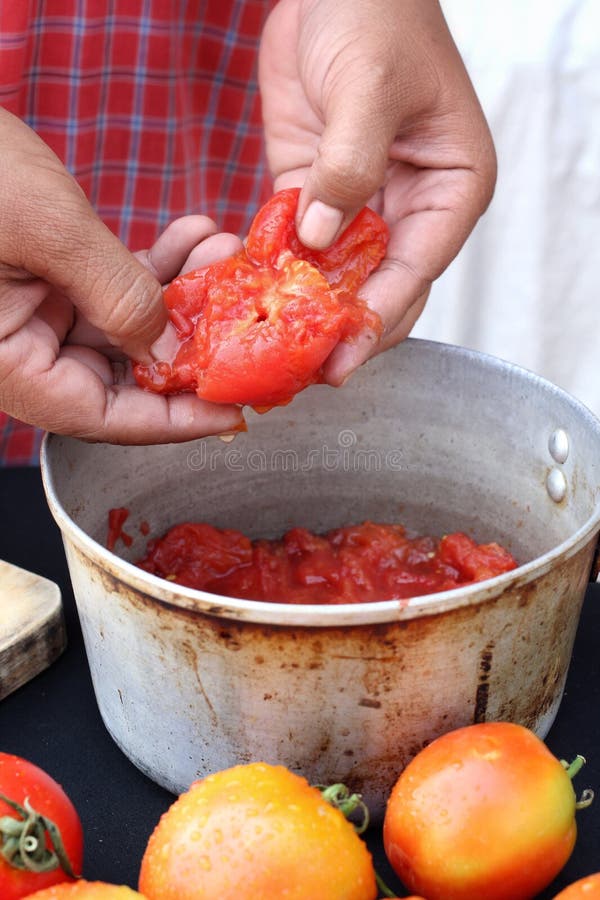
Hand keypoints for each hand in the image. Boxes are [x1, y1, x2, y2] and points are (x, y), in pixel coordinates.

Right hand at [0, 109, 243, 442]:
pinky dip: (149, 265)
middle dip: (188, 340)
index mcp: (5, 366)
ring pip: (122, 328)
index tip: (231, 410)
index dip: (173, 420)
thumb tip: (170, 352)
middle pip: (120, 376)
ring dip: (178, 293)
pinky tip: (191, 235)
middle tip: (239, 309)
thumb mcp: (48, 231)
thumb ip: (117, 296)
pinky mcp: (39, 280)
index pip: (102, 418)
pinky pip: (106, 289)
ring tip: (223, 254)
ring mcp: (29, 315)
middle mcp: (18, 351)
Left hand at [259, 0, 496, 382]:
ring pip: (337, 277)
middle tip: (303, 370)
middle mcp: (409, 206)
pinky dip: (277, 274)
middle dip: (344, 329)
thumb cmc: (376, 14)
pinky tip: (252, 302)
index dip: (380, 318)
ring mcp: (360, 205)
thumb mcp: (369, 89)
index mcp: (449, 189)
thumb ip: (348, 168)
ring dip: (308, 312)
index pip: (417, 271)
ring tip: (273, 352)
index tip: (343, 357)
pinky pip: (296, 247)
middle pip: (379, 287)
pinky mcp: (313, 194)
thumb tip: (319, 240)